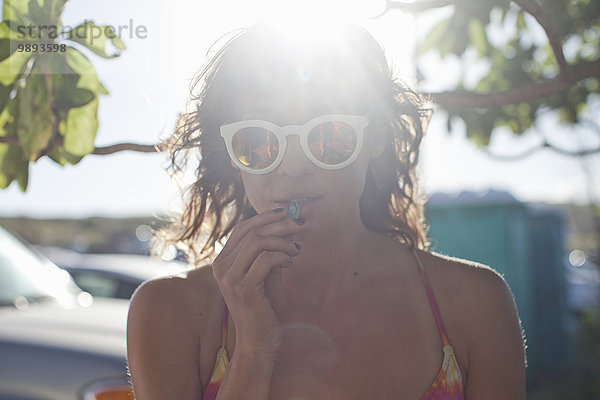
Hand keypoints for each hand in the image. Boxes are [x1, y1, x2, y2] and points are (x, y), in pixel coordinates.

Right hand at [212, 208, 304, 355]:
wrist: (259, 341)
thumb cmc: (265, 307)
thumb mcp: (267, 273)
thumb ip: (271, 250)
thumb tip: (287, 223)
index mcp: (223, 261)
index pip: (243, 228)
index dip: (266, 217)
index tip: (288, 213)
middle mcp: (221, 267)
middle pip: (251, 231)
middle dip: (280, 224)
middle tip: (301, 224)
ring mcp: (230, 278)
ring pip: (257, 242)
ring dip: (283, 241)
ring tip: (298, 249)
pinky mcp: (243, 289)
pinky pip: (265, 260)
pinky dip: (282, 256)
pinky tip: (291, 262)